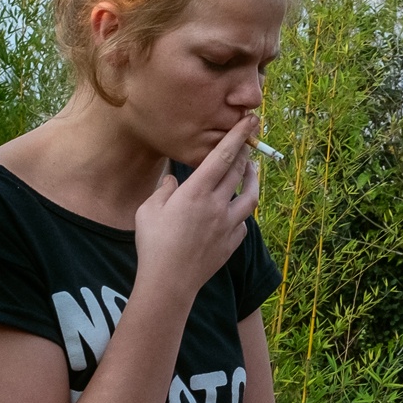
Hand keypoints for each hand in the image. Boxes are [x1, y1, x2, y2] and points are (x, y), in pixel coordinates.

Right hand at [133, 114, 261, 301]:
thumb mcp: (149, 209)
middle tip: (249, 141)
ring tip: (253, 170)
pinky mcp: (231, 243)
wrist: (169, 282)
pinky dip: (242, 212)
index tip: (250, 120)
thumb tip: (173, 180)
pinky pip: (243, 222)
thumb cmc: (153, 244)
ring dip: (253, 180)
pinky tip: (238, 209)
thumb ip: (164, 189)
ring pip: (250, 197)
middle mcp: (217, 205)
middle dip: (246, 153)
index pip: (222, 156)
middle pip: (239, 172)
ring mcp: (227, 225)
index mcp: (196, 192)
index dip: (238, 136)